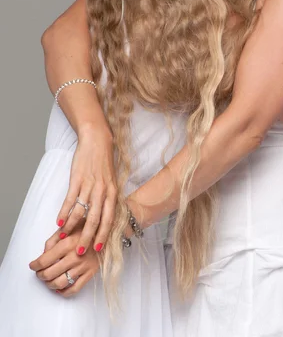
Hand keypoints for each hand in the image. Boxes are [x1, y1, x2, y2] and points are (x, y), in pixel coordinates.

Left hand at [29, 227, 99, 296]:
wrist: (106, 232)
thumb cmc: (85, 229)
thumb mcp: (68, 227)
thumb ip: (53, 240)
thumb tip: (43, 254)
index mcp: (67, 243)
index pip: (44, 260)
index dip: (35, 265)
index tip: (32, 266)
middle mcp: (75, 256)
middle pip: (50, 274)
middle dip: (40, 275)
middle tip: (39, 273)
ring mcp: (83, 266)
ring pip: (60, 283)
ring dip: (49, 284)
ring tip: (47, 280)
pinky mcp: (90, 273)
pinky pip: (74, 289)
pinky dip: (63, 292)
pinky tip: (59, 288)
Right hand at [56, 124, 116, 254]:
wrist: (97, 141)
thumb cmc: (104, 162)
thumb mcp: (112, 181)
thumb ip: (109, 198)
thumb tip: (107, 218)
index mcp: (113, 192)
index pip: (109, 219)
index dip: (104, 235)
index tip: (99, 249)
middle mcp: (102, 191)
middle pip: (95, 219)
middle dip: (87, 237)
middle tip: (80, 251)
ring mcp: (89, 185)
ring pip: (80, 212)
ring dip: (72, 227)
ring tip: (64, 238)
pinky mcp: (77, 179)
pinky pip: (70, 200)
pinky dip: (64, 212)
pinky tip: (59, 222)